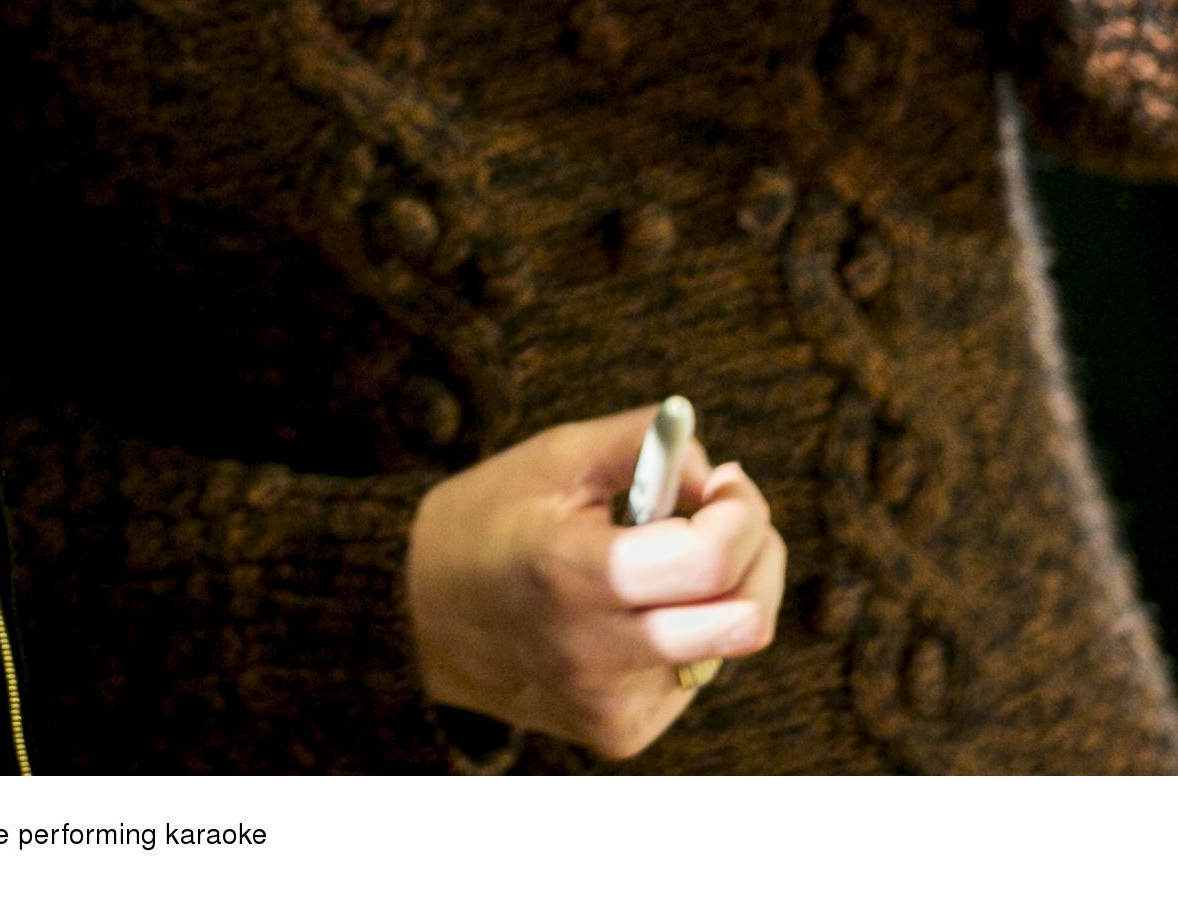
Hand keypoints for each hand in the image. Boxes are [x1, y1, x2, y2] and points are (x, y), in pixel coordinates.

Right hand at [407, 405, 786, 758]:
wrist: (418, 617)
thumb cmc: (490, 521)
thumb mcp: (553, 457)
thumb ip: (642, 444)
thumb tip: (713, 474)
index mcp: (568, 572)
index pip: (708, 564)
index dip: (742, 514)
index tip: (724, 482)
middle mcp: (591, 652)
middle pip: (744, 619)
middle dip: (759, 553)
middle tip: (725, 514)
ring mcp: (608, 704)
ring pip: (728, 645)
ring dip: (725, 591)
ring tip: (665, 557)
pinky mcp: (619, 733)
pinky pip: (696, 674)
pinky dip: (690, 630)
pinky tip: (636, 608)